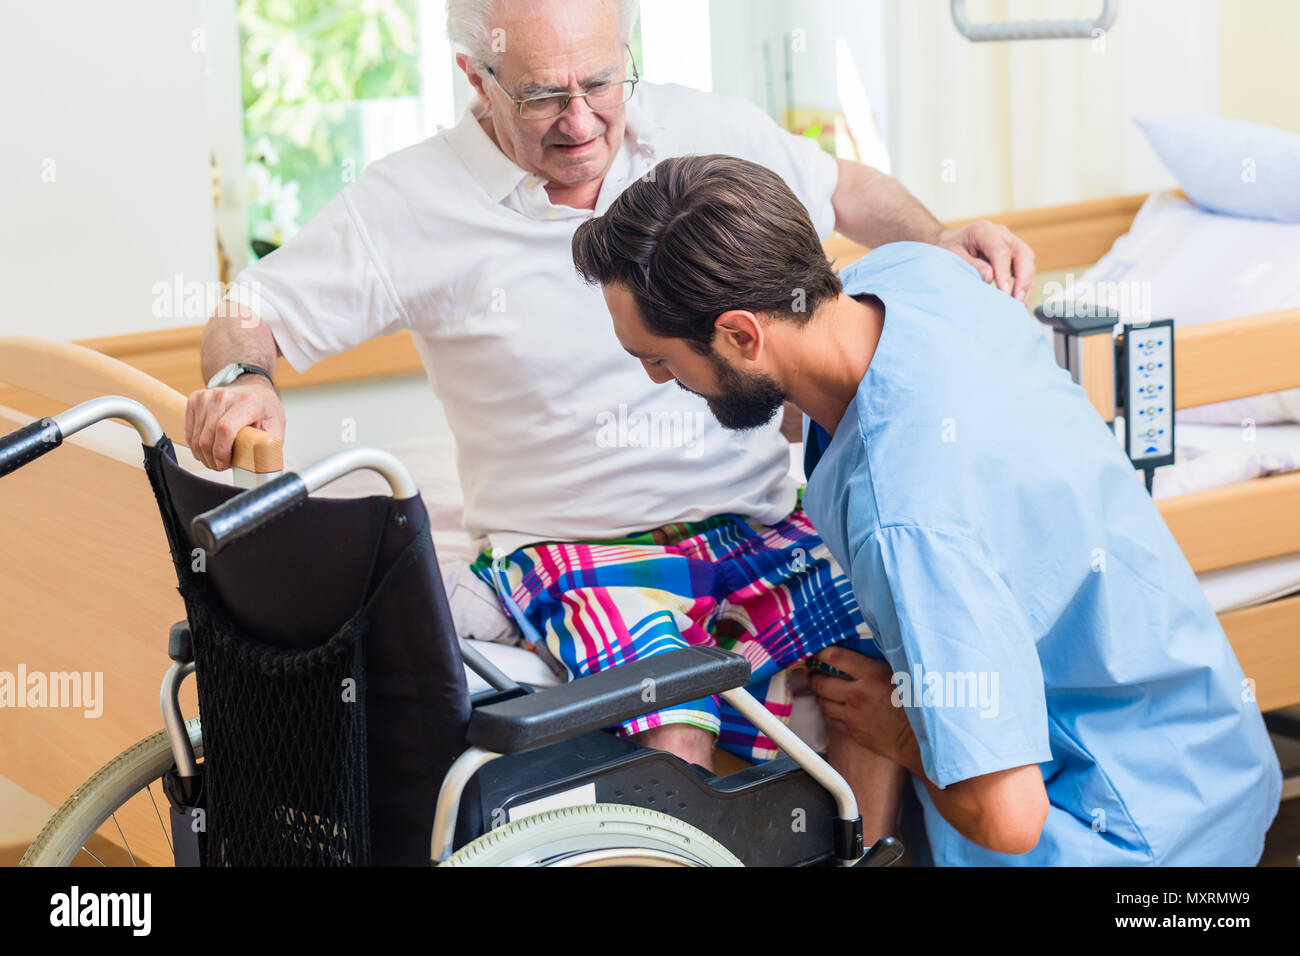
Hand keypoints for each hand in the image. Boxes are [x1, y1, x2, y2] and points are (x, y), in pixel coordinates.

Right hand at [186, 376, 284, 470]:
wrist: (254, 390)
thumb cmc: (265, 410)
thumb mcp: (277, 428)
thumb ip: (269, 447)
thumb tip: (262, 469)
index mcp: (249, 402)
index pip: (225, 429)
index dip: (221, 452)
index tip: (225, 464)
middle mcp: (226, 396)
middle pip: (208, 436)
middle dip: (212, 459)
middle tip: (221, 466)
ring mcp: (208, 396)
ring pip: (196, 436)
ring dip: (204, 454)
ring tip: (216, 459)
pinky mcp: (196, 399)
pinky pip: (190, 431)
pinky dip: (196, 445)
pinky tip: (208, 448)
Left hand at [808, 646, 918, 772]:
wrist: (918, 739)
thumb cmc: (915, 704)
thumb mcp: (900, 674)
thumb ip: (877, 664)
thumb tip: (862, 654)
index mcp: (871, 675)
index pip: (835, 657)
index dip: (822, 652)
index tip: (818, 652)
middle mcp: (857, 694)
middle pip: (821, 682)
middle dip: (815, 675)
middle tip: (815, 672)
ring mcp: (852, 715)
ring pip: (823, 702)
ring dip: (820, 695)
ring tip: (823, 690)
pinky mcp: (852, 732)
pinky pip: (830, 720)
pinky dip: (828, 712)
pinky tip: (832, 708)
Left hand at [936, 221, 1035, 302]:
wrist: (950, 242)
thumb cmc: (948, 249)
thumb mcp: (952, 256)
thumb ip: (971, 265)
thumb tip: (989, 277)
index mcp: (983, 231)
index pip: (1001, 251)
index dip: (1004, 273)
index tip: (1004, 292)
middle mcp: (1001, 234)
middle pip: (1023, 254)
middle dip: (1023, 279)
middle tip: (1017, 300)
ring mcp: (1010, 243)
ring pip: (1028, 261)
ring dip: (1027, 284)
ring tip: (1019, 305)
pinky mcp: (1014, 254)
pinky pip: (1026, 268)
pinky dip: (1025, 285)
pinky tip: (1019, 300)